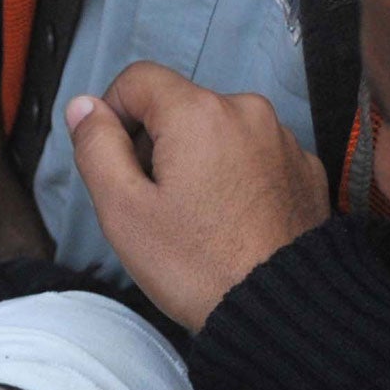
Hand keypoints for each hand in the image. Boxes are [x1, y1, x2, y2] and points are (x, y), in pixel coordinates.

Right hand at [68, 62, 330, 330]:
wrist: (281, 309)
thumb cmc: (199, 267)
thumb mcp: (123, 211)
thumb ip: (96, 147)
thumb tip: (84, 108)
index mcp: (198, 113)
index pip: (137, 79)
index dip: (112, 116)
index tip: (116, 164)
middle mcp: (247, 110)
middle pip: (180, 106)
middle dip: (157, 145)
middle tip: (154, 206)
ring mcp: (282, 139)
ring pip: (218, 131)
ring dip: (198, 161)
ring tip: (196, 219)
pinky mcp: (305, 169)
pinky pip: (254, 155)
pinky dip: (235, 177)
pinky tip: (230, 221)